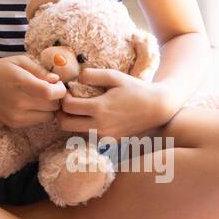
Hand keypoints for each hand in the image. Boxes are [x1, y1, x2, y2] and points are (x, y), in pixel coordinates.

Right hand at [0, 55, 66, 128]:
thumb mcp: (19, 61)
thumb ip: (39, 69)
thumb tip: (56, 80)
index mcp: (20, 82)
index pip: (50, 93)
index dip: (60, 89)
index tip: (57, 83)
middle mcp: (18, 102)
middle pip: (53, 106)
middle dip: (56, 97)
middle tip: (49, 88)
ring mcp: (16, 116)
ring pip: (49, 116)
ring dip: (49, 107)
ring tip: (39, 96)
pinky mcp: (15, 124)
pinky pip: (38, 121)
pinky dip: (39, 113)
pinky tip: (30, 104)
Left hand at [55, 69, 172, 140]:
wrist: (157, 108)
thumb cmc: (135, 89)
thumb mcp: (114, 76)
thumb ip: (92, 75)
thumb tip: (75, 78)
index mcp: (100, 109)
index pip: (67, 107)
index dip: (63, 98)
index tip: (68, 91)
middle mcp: (101, 127)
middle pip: (65, 125)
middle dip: (62, 113)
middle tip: (67, 103)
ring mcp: (106, 137)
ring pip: (76, 132)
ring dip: (73, 121)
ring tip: (80, 109)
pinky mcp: (111, 143)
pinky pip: (89, 136)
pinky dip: (85, 127)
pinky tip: (92, 117)